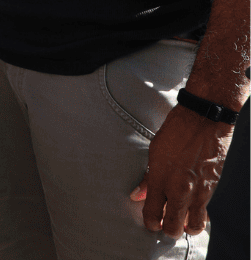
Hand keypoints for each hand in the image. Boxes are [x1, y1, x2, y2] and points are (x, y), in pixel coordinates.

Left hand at [129, 104, 233, 236]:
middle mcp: (180, 189)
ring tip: (179, 218)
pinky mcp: (212, 189)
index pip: (152, 214)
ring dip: (185, 226)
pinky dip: (197, 215)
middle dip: (167, 229)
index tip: (149, 221)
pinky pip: (204, 213)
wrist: (203, 120)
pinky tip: (191, 208)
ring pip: (193, 226)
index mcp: (161, 178)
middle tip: (164, 223)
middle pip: (173, 227)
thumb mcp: (154, 151)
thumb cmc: (176, 131)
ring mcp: (198, 191)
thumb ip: (148, 177)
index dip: (150, 222)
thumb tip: (137, 194)